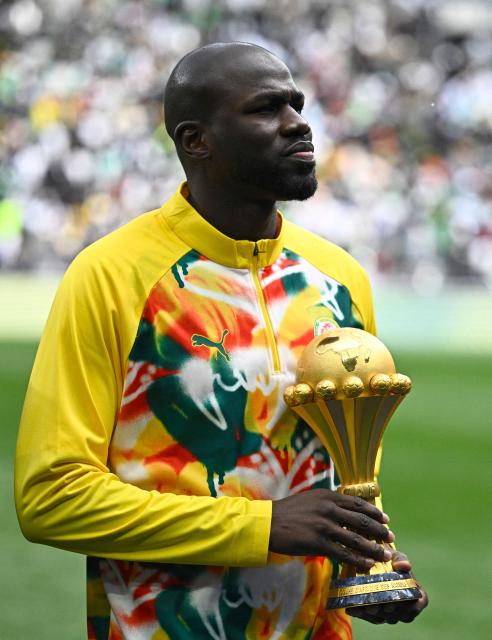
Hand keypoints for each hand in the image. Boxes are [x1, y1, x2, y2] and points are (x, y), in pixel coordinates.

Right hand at [269, 489, 394, 571]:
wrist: (267, 523)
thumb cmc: (287, 512)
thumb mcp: (309, 499)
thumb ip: (327, 502)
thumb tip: (344, 508)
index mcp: (328, 496)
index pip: (358, 503)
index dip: (374, 512)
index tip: (386, 519)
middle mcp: (329, 508)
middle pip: (362, 520)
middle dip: (379, 530)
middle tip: (390, 537)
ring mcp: (324, 526)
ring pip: (356, 538)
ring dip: (374, 548)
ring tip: (385, 554)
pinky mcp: (318, 543)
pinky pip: (344, 553)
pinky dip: (358, 559)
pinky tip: (368, 564)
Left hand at [347, 550, 428, 623]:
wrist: (376, 561)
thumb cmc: (391, 559)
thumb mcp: (396, 556)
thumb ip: (401, 559)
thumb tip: (404, 565)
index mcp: (415, 594)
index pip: (415, 607)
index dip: (406, 609)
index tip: (392, 603)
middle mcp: (404, 607)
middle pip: (395, 615)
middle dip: (383, 612)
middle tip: (372, 607)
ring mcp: (390, 613)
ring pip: (382, 619)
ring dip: (371, 614)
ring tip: (360, 607)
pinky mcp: (377, 615)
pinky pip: (369, 618)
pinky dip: (361, 614)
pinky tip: (351, 609)